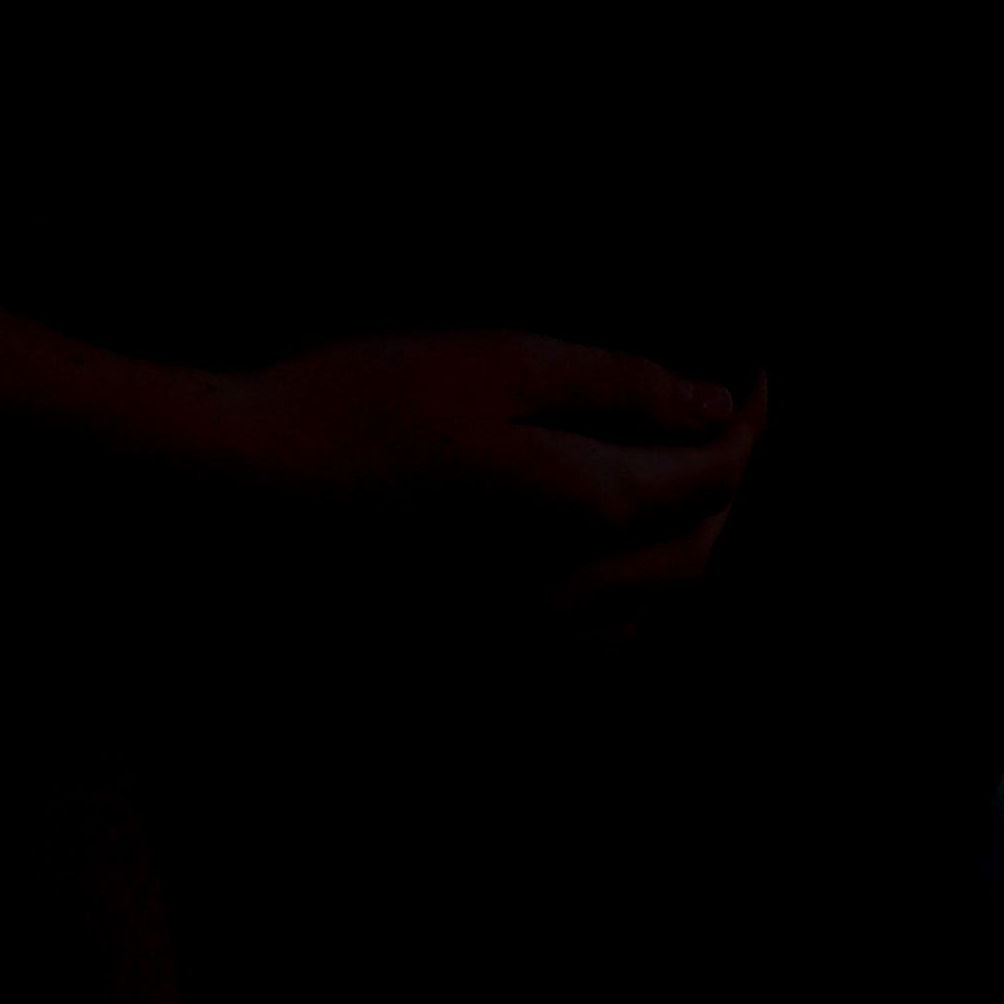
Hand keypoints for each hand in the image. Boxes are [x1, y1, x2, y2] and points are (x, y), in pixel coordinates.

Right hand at [230, 329, 756, 605]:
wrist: (246, 481)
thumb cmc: (365, 398)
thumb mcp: (498, 359)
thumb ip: (616, 384)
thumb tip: (709, 402)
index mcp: (589, 505)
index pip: (715, 473)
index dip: (750, 418)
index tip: (756, 371)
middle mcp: (573, 588)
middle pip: (699, 548)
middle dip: (729, 483)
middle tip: (726, 418)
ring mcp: (524, 629)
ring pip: (654, 603)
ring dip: (685, 542)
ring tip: (676, 477)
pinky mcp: (480, 644)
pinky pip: (594, 638)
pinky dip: (628, 593)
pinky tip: (602, 551)